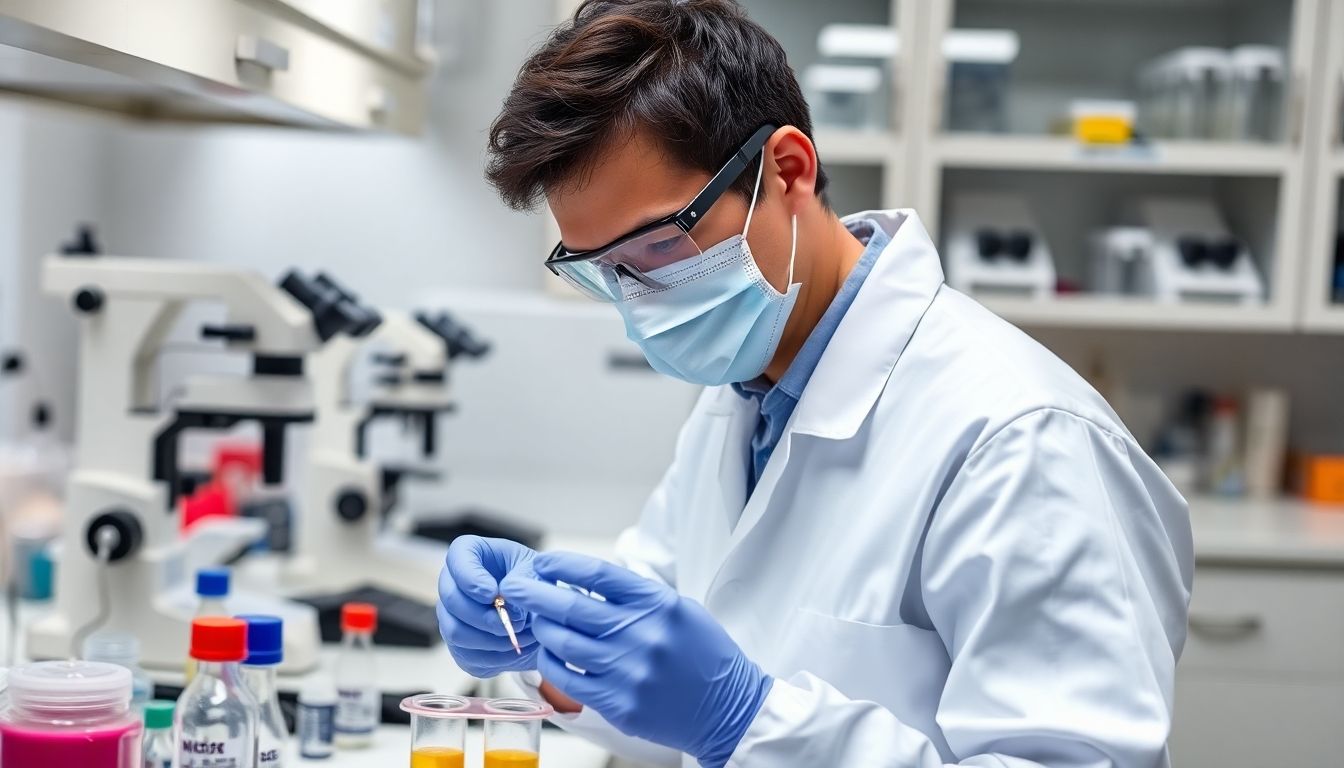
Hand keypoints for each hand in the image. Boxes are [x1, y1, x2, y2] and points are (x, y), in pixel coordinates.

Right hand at [437, 536, 538, 677]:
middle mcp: (452, 583)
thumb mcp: (536, 572)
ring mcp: (450, 615)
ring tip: (521, 634)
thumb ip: (522, 580)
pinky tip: (515, 647)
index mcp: (470, 553)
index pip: (457, 558)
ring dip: (492, 638)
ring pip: (456, 632)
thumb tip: (504, 601)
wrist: (539, 613)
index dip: (470, 579)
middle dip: (484, 616)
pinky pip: (467, 656)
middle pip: (451, 600)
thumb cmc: (534, 582)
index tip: (492, 593)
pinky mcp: (457, 645)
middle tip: (515, 621)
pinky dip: (495, 657)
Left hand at [501, 552, 772, 767]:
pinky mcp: (619, 704)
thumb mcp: (678, 609)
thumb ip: (635, 595)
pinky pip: (567, 680)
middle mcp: (642, 635)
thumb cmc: (702, 654)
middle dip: (533, 593)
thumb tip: (583, 579)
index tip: (541, 562)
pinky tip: (549, 655)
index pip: (596, 573)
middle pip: (570, 606)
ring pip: (563, 643)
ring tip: (535, 623)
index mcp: (657, 604)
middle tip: (513, 588)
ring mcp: (628, 671)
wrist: (727, 707)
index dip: (560, 564)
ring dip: (542, 629)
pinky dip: (550, 664)